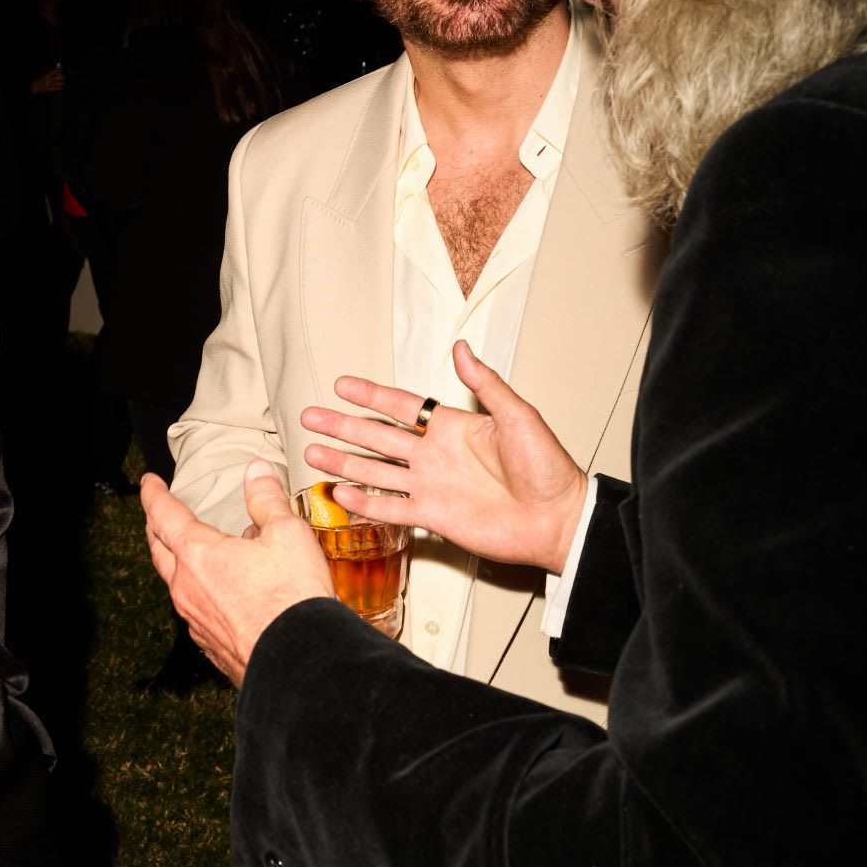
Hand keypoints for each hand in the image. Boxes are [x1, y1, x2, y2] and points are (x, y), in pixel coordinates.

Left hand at [140, 460, 331, 687]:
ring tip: (199, 552)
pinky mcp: (210, 645)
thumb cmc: (292, 597)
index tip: (149, 482)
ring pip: (177, 583)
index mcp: (198, 554)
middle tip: (157, 515)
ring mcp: (195, 620)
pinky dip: (202, 592)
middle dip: (155, 527)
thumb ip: (267, 499)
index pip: (163, 514)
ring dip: (180, 562)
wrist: (300, 663)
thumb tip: (256, 472)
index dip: (153, 494)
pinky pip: (197, 611)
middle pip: (159, 550)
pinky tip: (223, 593)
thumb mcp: (287, 534)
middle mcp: (187, 587)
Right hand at [301, 340, 588, 575]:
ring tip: (314, 454)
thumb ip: (485, 384)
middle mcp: (435, 455)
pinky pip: (391, 508)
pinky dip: (365, 503)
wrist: (556, 518)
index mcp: (452, 427)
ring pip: (376, 472)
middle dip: (343, 426)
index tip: (342, 385)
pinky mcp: (433, 516)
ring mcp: (431, 486)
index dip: (370, 396)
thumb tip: (462, 348)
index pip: (400, 406)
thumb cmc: (547, 467)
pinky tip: (340, 496)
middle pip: (377, 437)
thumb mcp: (518, 415)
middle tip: (311, 416)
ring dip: (344, 463)